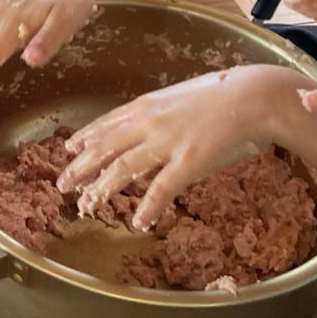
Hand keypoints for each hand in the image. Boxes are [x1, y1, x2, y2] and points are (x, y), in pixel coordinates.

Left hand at [55, 65, 290, 230]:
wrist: (253, 96)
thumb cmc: (222, 96)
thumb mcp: (179, 99)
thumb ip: (159, 116)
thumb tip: (147, 135)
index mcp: (146, 106)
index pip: (106, 123)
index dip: (86, 138)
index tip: (69, 149)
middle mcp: (149, 122)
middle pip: (104, 148)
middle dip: (80, 168)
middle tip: (63, 185)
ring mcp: (167, 141)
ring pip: (123, 168)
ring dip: (102, 189)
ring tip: (88, 206)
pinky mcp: (189, 160)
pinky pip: (162, 187)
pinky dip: (147, 206)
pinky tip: (138, 221)